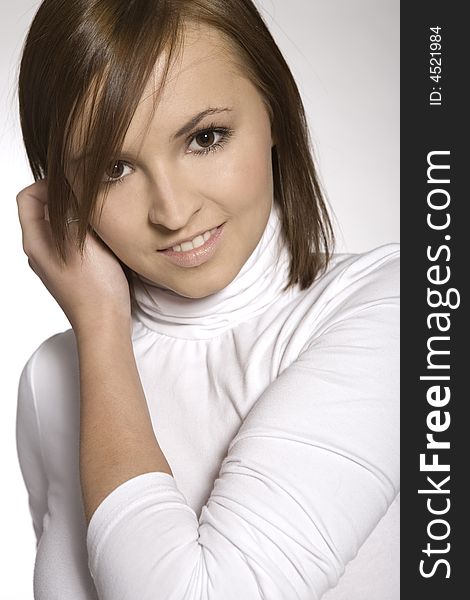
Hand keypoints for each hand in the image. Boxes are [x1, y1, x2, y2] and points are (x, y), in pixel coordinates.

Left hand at [16, 179, 131, 335]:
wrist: (105, 324)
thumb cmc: (94, 288)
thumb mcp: (82, 240)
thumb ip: (72, 211)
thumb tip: (71, 187)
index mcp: (35, 242)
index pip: (27, 197)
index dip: (47, 183)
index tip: (73, 183)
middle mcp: (41, 251)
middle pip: (44, 210)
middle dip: (66, 198)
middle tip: (90, 197)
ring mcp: (56, 262)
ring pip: (61, 226)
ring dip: (79, 216)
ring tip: (100, 217)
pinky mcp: (72, 271)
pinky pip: (73, 242)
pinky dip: (86, 233)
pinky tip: (105, 238)